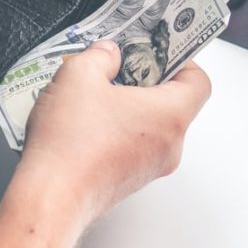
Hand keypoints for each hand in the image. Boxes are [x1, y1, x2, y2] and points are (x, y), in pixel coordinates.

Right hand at [16, 41, 210, 226]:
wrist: (50, 199)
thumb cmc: (70, 144)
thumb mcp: (79, 74)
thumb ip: (100, 55)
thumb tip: (108, 53)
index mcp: (168, 116)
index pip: (198, 82)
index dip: (182, 60)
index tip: (160, 49)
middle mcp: (167, 145)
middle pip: (173, 103)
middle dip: (145, 79)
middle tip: (120, 64)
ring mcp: (148, 166)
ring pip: (150, 125)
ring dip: (127, 104)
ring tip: (94, 92)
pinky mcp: (127, 180)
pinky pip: (132, 144)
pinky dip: (116, 127)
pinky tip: (84, 120)